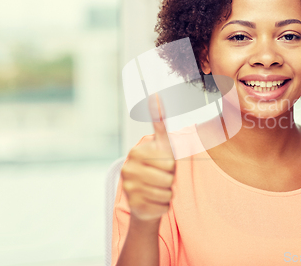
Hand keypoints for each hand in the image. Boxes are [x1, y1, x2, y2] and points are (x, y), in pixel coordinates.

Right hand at [121, 93, 174, 221]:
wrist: (145, 199)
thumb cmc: (158, 168)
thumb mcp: (161, 146)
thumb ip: (159, 123)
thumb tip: (155, 94)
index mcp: (136, 153)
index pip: (168, 161)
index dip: (171, 164)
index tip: (163, 164)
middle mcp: (128, 170)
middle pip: (168, 176)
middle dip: (171, 178)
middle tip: (162, 178)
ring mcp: (130, 188)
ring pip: (167, 191)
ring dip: (168, 192)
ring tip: (158, 189)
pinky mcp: (135, 205)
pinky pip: (164, 205)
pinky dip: (164, 205)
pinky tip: (155, 201)